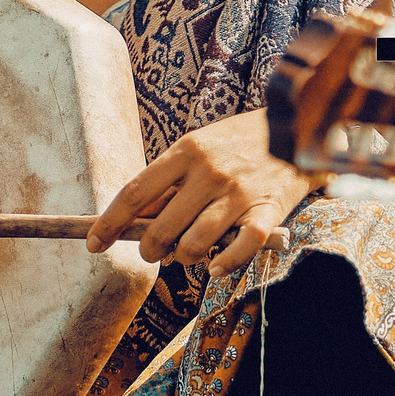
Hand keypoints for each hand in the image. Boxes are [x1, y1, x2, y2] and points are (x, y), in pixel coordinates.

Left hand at [87, 109, 314, 276]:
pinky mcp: (269, 210)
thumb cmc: (240, 142)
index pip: (135, 193)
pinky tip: (216, 266)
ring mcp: (240, 192)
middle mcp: (210, 172)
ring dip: (183, 259)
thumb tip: (134, 217)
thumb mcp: (200, 147)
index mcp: (187, 150)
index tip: (94, 244)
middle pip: (161, 228)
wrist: (299, 129)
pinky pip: (241, 249)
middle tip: (153, 253)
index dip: (109, 223)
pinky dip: (224, 265)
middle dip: (148, 249)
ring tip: (187, 255)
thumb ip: (170, 179)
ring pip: (195, 243)